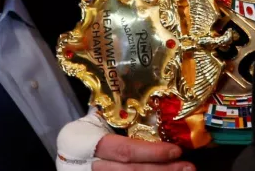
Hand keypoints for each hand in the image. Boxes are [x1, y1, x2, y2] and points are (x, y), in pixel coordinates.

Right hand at [56, 110, 192, 170]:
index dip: (152, 152)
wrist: (66, 155)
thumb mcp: (94, 119)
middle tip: (189, 167)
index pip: (124, 150)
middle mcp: (91, 166)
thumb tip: (145, 91)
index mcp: (87, 143)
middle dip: (163, 170)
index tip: (176, 150)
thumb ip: (115, 110)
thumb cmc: (83, 132)